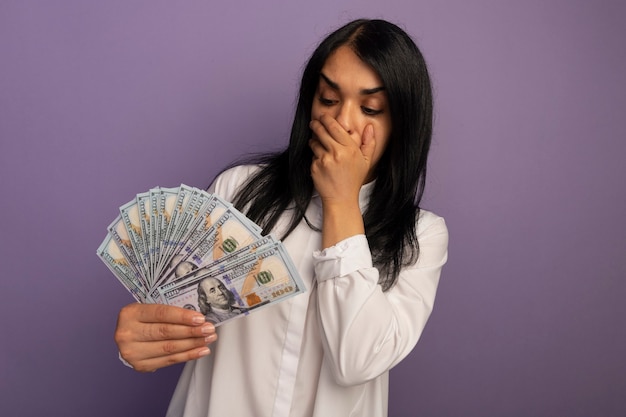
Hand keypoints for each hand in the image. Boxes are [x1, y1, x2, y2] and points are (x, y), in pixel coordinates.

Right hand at [114, 303, 216, 372]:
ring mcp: (133, 352)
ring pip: (169, 348)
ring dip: (193, 344)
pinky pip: (170, 360)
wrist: (126, 338)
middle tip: (208, 329)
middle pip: (166, 332)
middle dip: (191, 331)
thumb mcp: (148, 310)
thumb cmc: (141, 321)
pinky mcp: (141, 366)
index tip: (200, 318)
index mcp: (130, 314)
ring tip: (208, 339)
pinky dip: (188, 355)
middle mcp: (128, 334)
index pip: (161, 314)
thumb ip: (168, 313)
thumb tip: (197, 318)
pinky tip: (200, 350)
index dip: (182, 316)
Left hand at [309, 114, 375, 247]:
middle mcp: (337, 153)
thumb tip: (369, 127)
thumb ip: (369, 143)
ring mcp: (324, 160)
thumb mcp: (366, 161)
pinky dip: (314, 156)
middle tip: (314, 123)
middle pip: (321, 131)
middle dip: (316, 124)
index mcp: (350, 149)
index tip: (323, 117)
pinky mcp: (315, 167)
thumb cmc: (353, 180)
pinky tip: (321, 162)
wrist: (341, 199)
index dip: (326, 119)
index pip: (335, 127)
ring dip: (314, 141)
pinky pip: (312, 155)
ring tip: (319, 145)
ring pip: (314, 142)